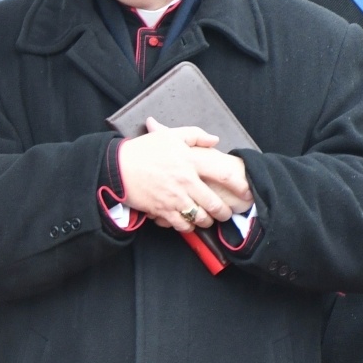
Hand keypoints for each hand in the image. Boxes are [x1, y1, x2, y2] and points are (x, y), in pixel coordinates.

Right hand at [119, 118, 243, 231]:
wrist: (115, 168)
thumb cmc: (142, 150)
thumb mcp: (169, 136)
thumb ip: (194, 135)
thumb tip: (215, 140)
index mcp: (190, 161)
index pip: (223, 174)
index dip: (240, 185)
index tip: (247, 192)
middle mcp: (185, 182)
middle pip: (214, 204)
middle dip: (222, 212)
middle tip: (224, 214)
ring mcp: (174, 198)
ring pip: (199, 217)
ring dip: (205, 221)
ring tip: (205, 219)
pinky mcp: (162, 210)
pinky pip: (181, 225)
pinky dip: (186, 227)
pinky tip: (186, 223)